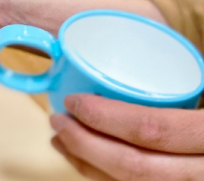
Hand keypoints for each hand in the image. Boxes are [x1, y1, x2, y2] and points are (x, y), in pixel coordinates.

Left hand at [50, 94, 203, 179]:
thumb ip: (179, 92)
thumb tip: (123, 75)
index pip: (150, 130)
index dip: (104, 117)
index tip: (73, 101)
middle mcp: (202, 174)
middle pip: (133, 166)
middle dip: (85, 144)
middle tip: (57, 120)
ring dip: (88, 164)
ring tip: (60, 140)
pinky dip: (105, 176)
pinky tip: (87, 161)